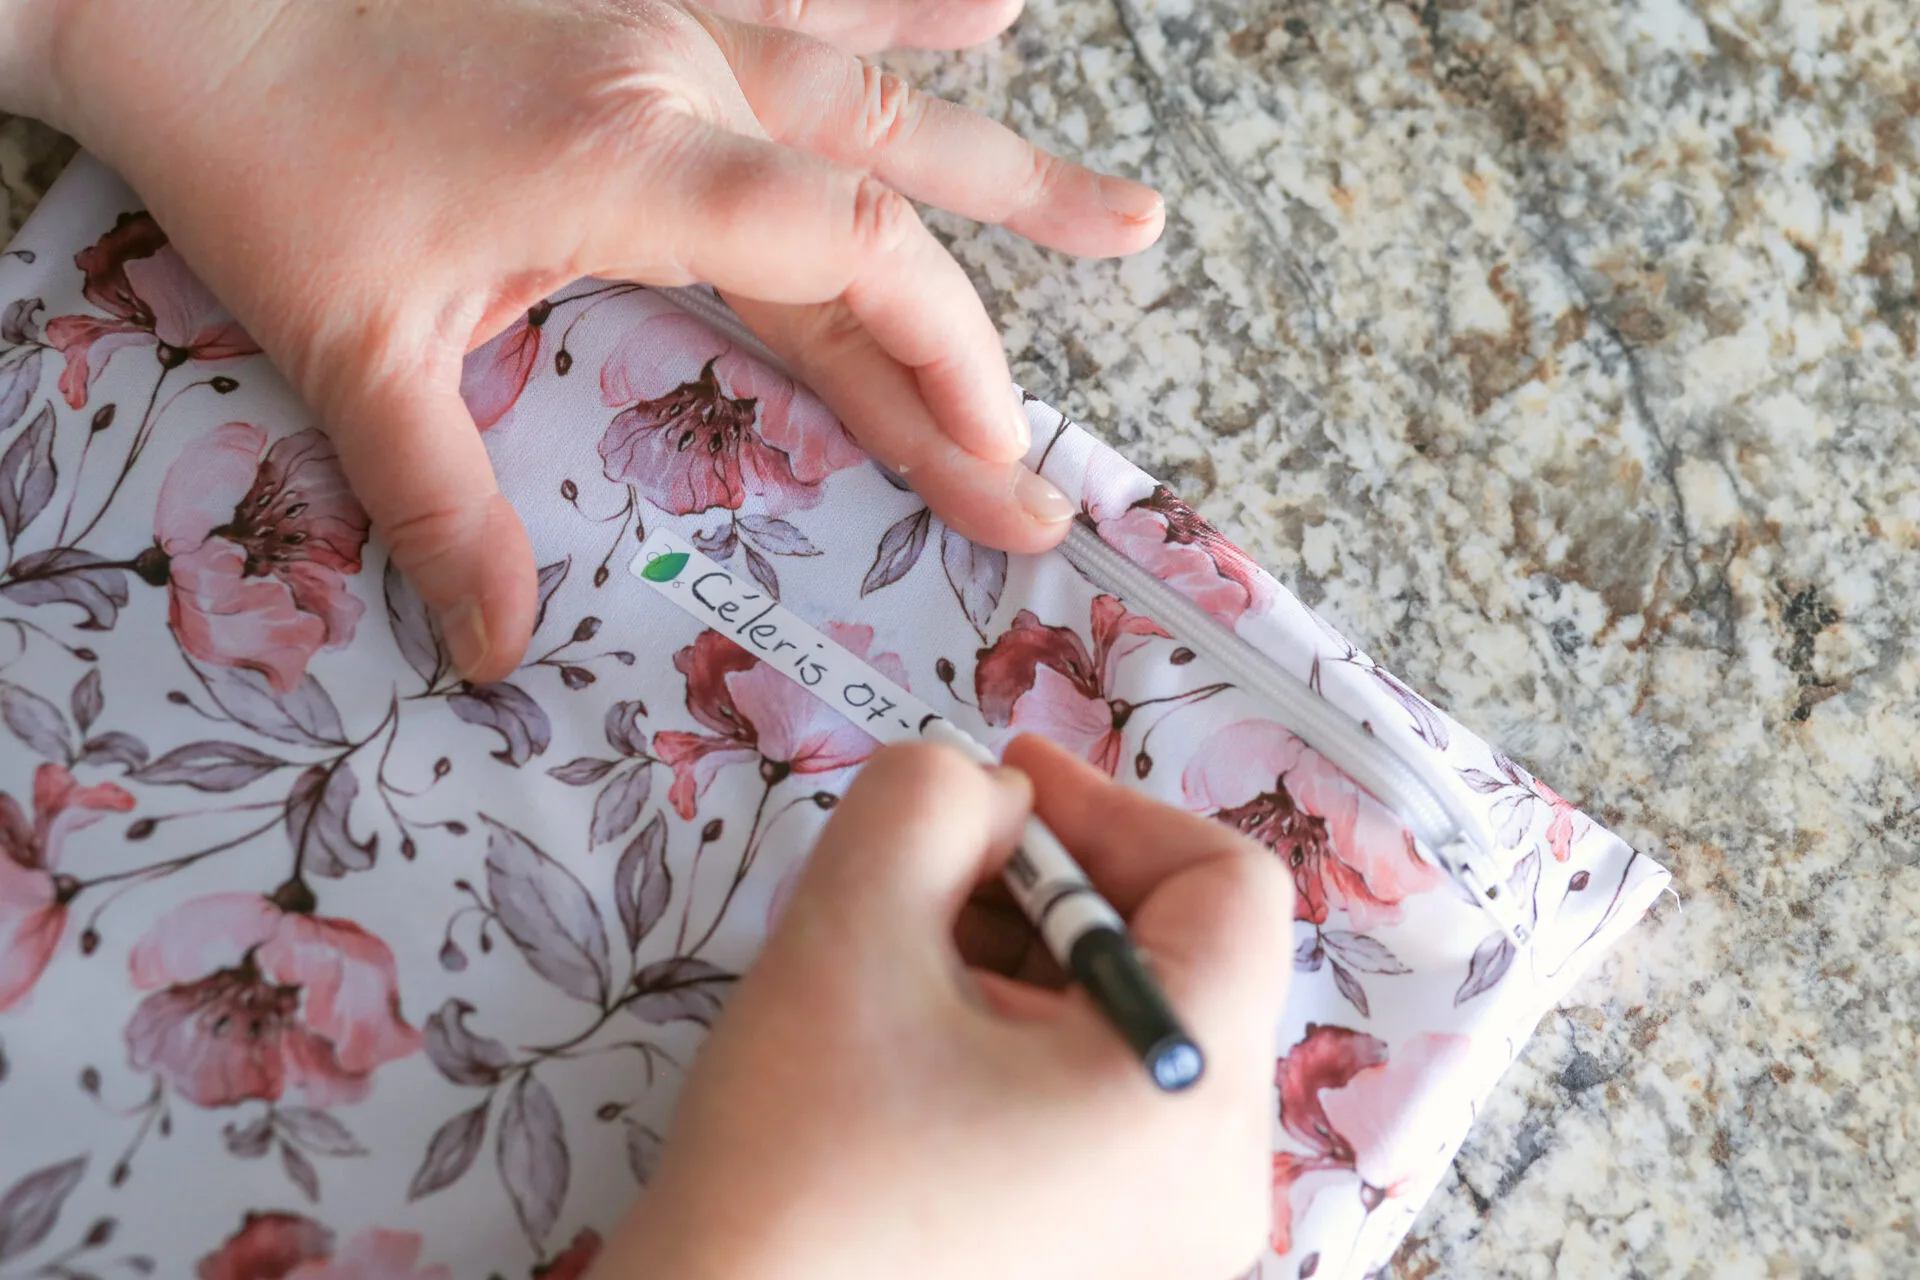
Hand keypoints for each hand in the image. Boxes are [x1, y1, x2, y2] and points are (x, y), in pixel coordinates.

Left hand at [20, 0, 1163, 679]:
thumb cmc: (263, 164)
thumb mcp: (350, 352)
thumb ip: (444, 504)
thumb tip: (498, 653)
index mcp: (641, 166)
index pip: (853, 267)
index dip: (944, 367)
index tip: (998, 462)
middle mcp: (686, 75)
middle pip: (892, 192)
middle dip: (1003, 294)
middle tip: (1107, 353)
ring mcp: (673, 15)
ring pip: (877, 87)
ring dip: (1002, 155)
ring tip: (1118, 208)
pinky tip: (992, 2)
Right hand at [600, 736, 1292, 1279]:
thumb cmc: (794, 1162)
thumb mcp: (847, 930)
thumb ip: (928, 800)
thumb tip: (993, 799)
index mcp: (1190, 1094)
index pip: (1230, 886)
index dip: (1113, 808)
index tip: (999, 793)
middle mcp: (1222, 1184)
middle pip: (1186, 962)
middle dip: (1059, 888)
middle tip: (932, 878)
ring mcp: (1176, 1251)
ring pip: (1139, 1040)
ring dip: (1036, 967)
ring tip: (911, 973)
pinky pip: (1110, 1123)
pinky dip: (1032, 1055)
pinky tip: (923, 1062)